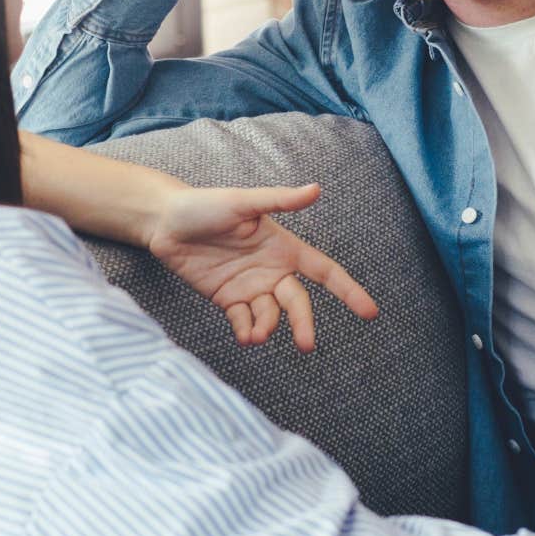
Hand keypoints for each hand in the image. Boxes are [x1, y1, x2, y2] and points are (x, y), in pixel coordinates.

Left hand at [146, 183, 377, 351]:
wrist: (164, 223)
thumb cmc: (205, 205)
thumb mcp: (243, 202)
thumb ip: (279, 200)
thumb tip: (316, 189)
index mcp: (283, 247)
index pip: (324, 271)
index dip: (348, 291)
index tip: (370, 313)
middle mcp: (271, 270)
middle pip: (298, 303)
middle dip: (304, 324)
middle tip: (306, 345)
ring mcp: (249, 287)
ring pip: (270, 317)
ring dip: (267, 329)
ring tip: (254, 335)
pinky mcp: (227, 300)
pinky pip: (244, 322)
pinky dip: (247, 333)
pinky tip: (244, 336)